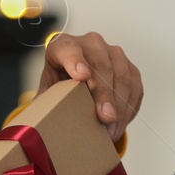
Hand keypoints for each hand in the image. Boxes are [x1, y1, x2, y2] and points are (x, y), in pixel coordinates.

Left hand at [38, 31, 142, 145]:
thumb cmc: (58, 89)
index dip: (74, 61)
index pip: (68, 48)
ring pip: (122, 76)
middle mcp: (89, 44)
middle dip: (104, 94)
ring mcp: (112, 53)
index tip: (81, 77)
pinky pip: (135, 86)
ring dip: (119, 106)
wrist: (75, 85)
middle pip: (101, 65)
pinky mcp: (129, 67)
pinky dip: (129, 108)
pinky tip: (119, 125)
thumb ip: (44, 105)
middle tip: (104, 118)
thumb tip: (39, 129)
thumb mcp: (46, 95)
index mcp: (62, 45)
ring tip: (111, 130)